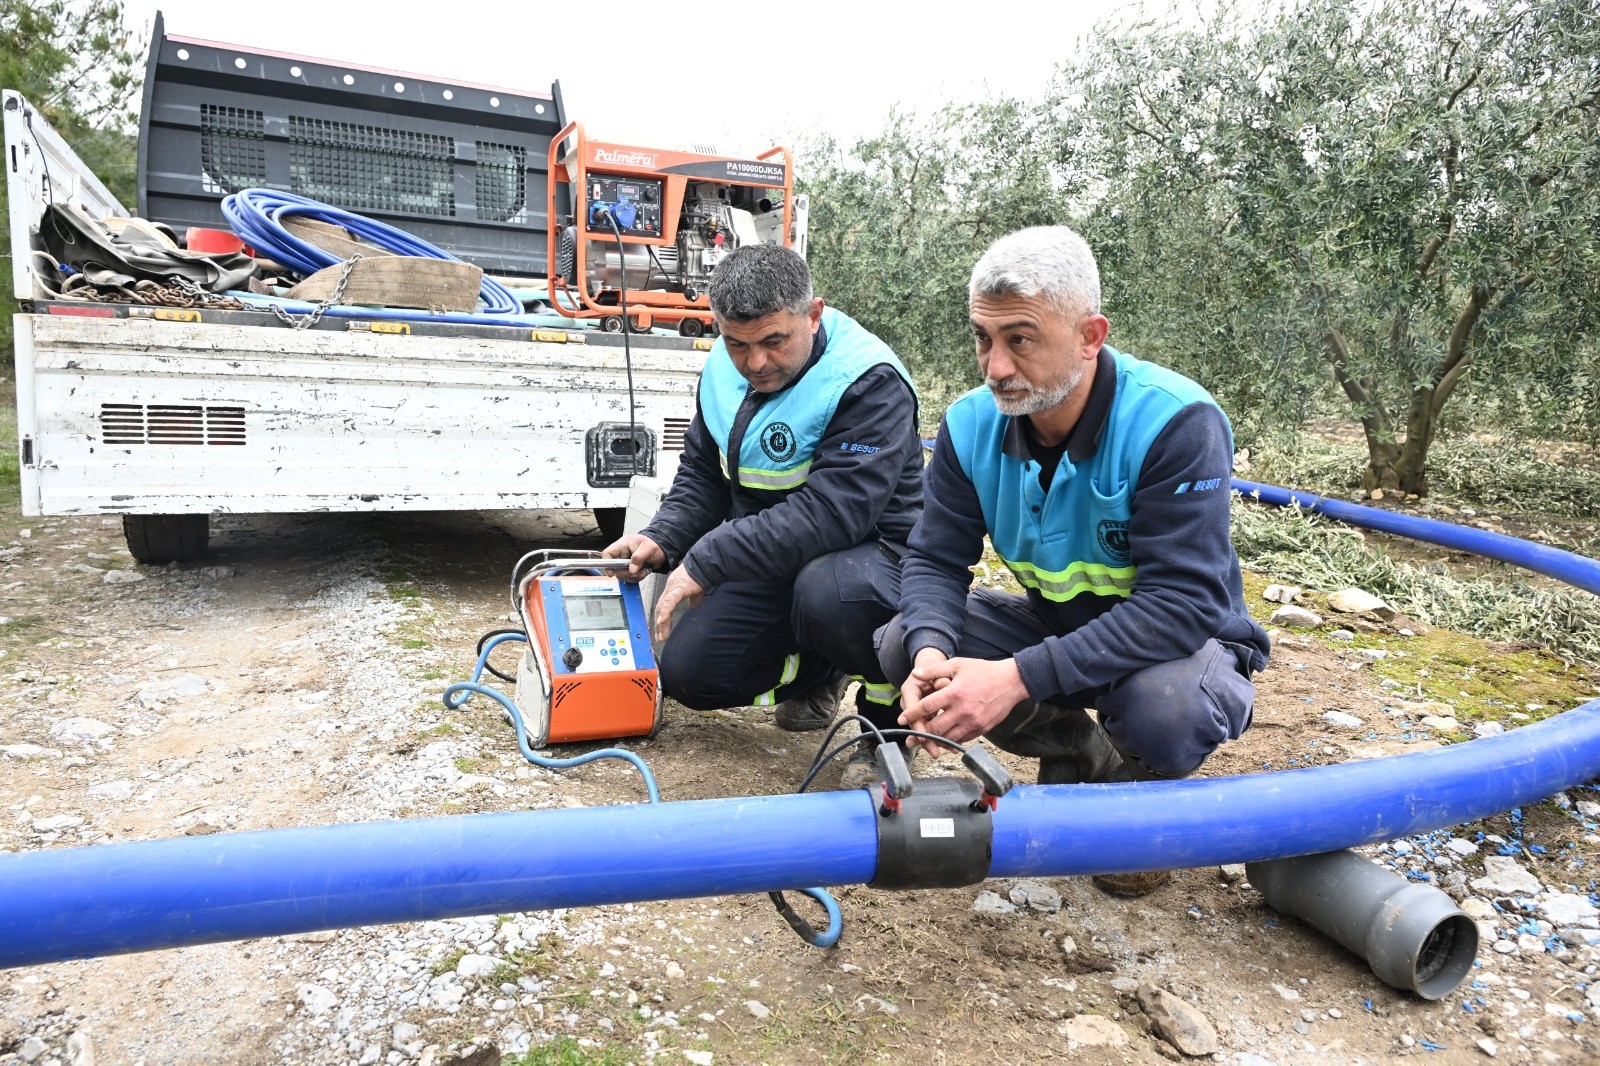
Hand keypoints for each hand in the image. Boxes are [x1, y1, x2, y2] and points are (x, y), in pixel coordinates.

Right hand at [601, 533, 665, 581]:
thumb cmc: (655, 544)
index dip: (607, 563)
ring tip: (643, 571)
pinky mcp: (631, 569)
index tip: (612, 572)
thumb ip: (639, 557)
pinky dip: (637, 578)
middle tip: (636, 571)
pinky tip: (643, 572)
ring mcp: (626, 563)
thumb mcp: (648, 548)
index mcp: (623, 545)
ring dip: (633, 576)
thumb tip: (631, 569)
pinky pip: (629, 578)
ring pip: (622, 575)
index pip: (608, 553)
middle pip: (614, 568)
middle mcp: (622, 554)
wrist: (663, 550)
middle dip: (626, 573)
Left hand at [652, 564, 704, 642]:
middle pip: (660, 608)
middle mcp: (669, 589)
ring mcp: (672, 588)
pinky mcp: (678, 589)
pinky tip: (661, 622)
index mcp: (673, 589)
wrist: (705, 565)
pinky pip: (669, 602)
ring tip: (661, 636)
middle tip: (659, 637)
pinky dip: (664, 612)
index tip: (661, 630)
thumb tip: (693, 606)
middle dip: (659, 625)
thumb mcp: (696, 591)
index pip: (663, 605)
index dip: (660, 618)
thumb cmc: (701, 575)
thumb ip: (693, 598)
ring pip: (662, 608)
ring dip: (661, 624)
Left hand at [898, 655, 1027, 754]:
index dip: (912, 714)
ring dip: (935, 740)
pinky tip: (944, 737)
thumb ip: (934, 670)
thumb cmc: (983, 671)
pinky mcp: (982, 729)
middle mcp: (963, 710)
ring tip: (925, 740)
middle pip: (936, 728)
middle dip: (921, 734)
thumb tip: (914, 674)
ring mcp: (973, 722)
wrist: (1011, 682)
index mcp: (954, 693)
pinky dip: (951, 740)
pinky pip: (962, 740)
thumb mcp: (957, 664)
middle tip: (911, 737)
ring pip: (948, 738)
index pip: (927, 706)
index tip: (901, 719)